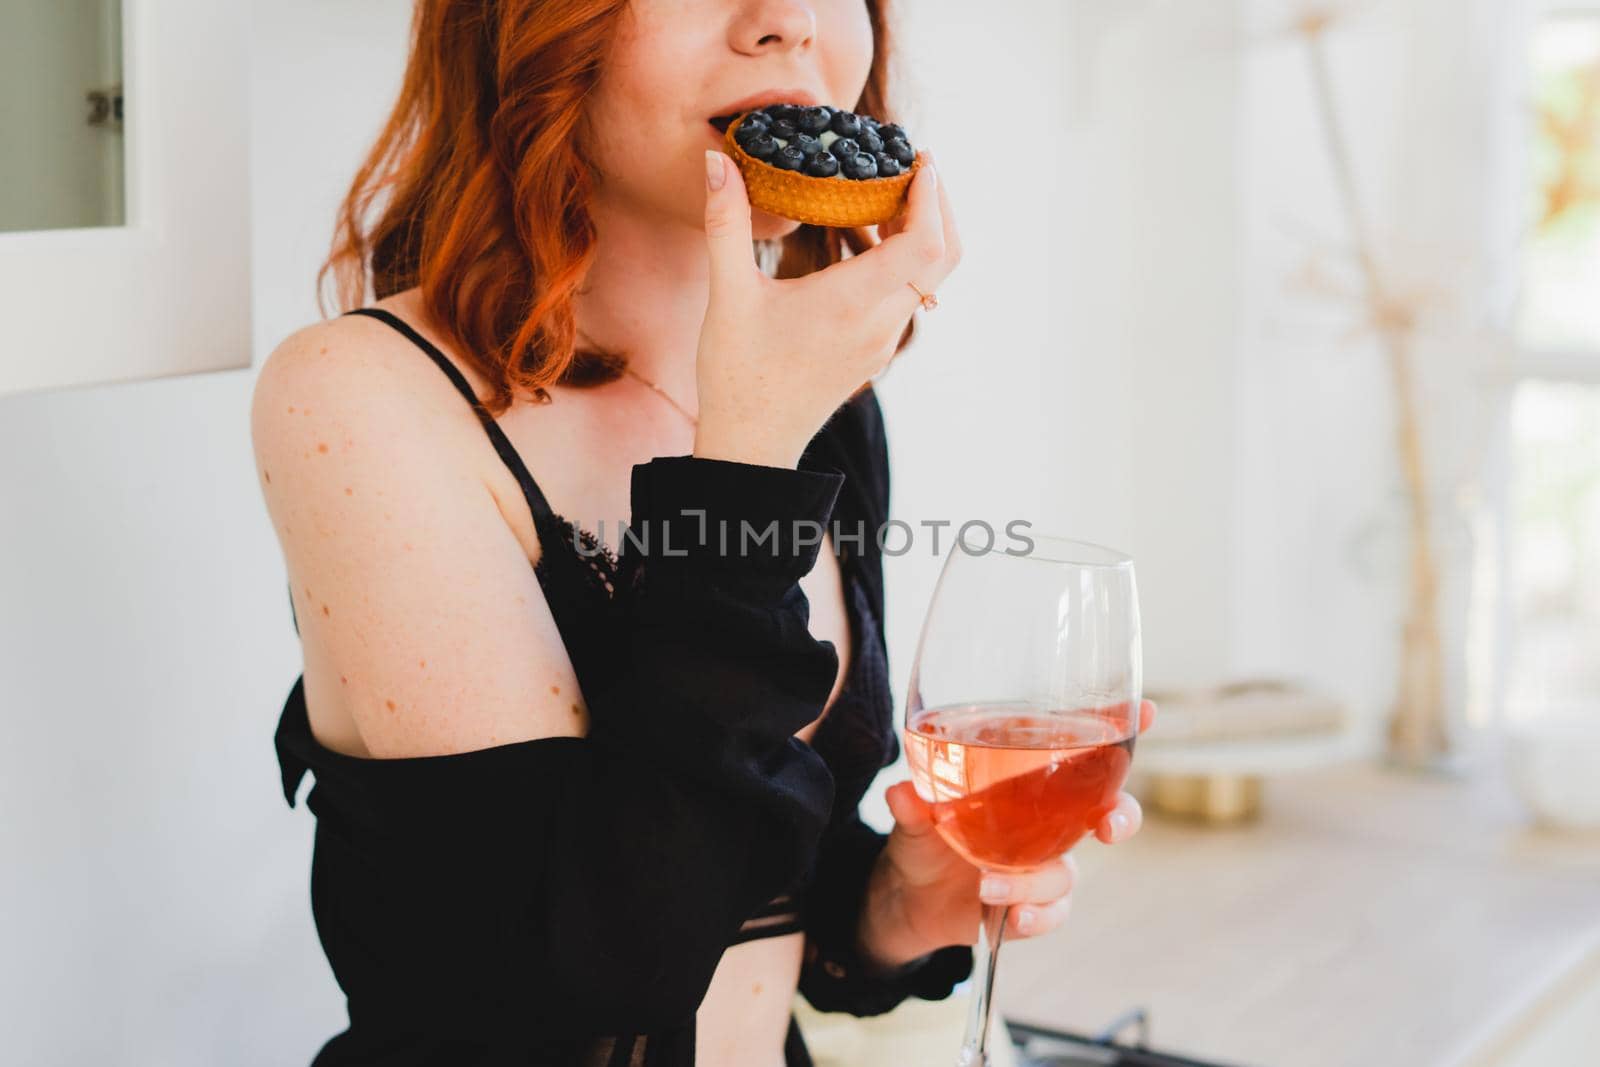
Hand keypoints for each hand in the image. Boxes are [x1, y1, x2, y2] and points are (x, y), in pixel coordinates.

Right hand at [693, 149, 959, 468]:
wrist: (751, 445)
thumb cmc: (737, 375)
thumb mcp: (727, 295)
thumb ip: (725, 223)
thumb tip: (715, 161)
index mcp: (853, 303)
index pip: (925, 244)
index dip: (932, 197)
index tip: (919, 161)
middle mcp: (880, 323)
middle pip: (942, 257)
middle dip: (938, 206)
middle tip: (914, 167)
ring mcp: (882, 341)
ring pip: (926, 279)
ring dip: (916, 234)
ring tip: (881, 195)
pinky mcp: (874, 352)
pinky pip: (903, 297)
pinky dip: (897, 261)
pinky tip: (860, 240)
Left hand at [856, 700, 1156, 968]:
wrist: (908, 896)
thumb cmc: (924, 834)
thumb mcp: (913, 815)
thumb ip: (912, 804)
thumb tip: (901, 792)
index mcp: (1028, 780)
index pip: (1081, 748)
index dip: (1118, 728)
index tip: (1146, 711)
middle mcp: (1048, 818)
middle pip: (1107, 810)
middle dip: (1121, 816)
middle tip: (1108, 825)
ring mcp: (1043, 861)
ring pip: (1070, 870)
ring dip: (1037, 881)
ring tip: (989, 885)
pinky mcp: (1032, 903)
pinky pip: (1053, 912)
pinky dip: (1036, 917)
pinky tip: (1013, 920)